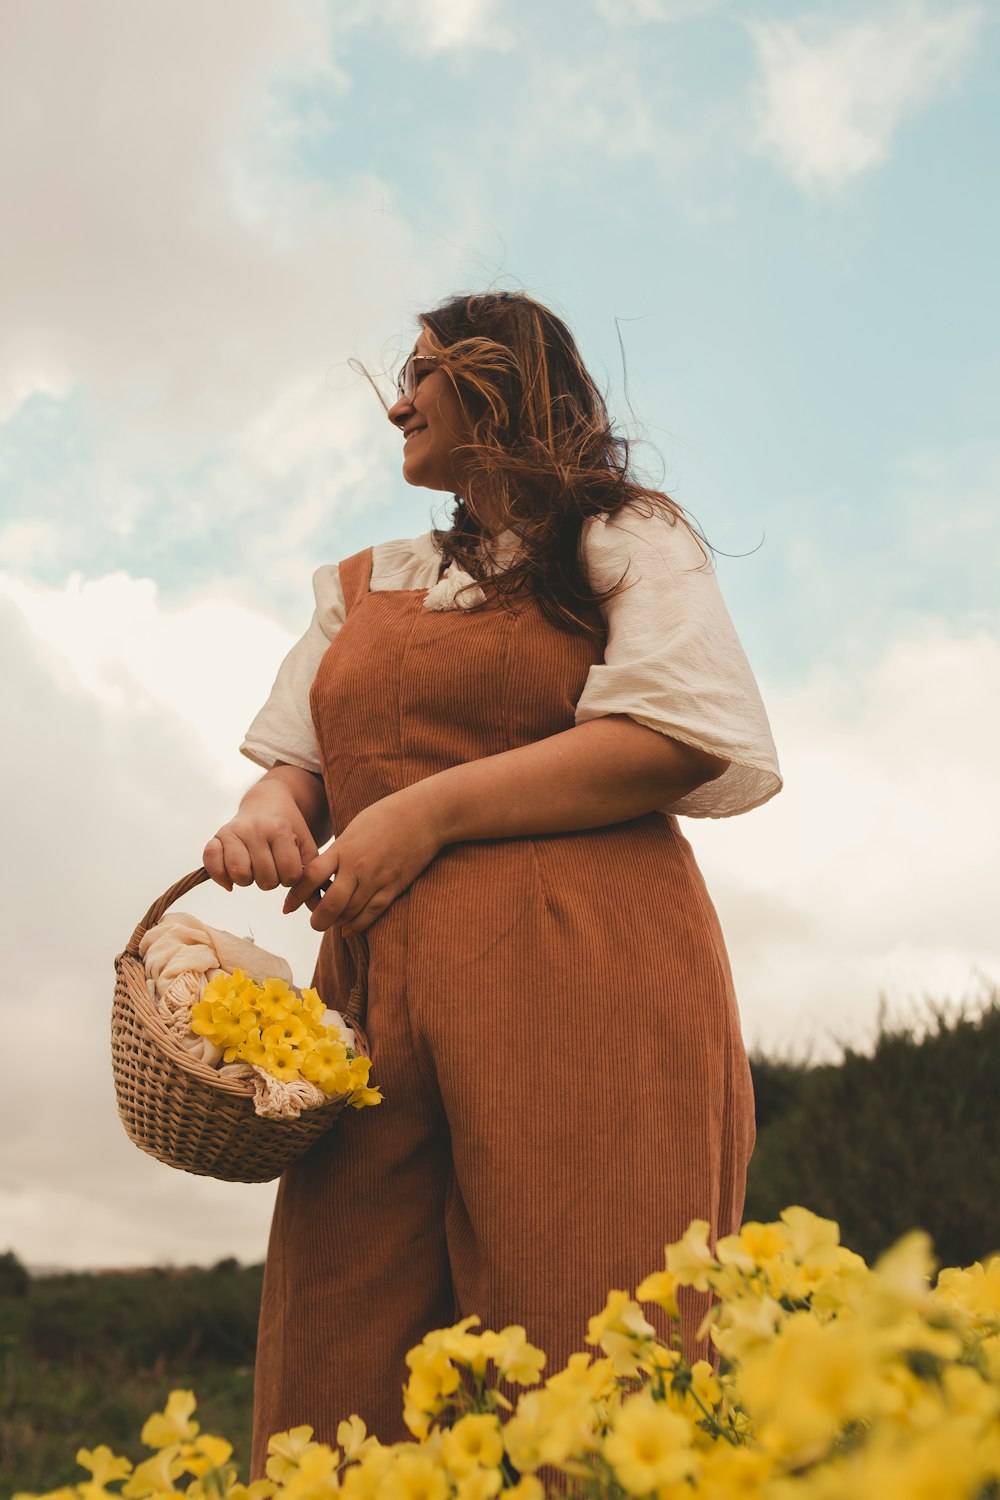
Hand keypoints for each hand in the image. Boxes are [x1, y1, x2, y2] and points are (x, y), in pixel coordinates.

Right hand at [204, 777, 321, 891]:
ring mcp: (233, 832)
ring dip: (248, 880)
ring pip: (239, 874)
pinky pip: (211, 863)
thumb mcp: (306, 846)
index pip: (289, 875)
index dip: (291, 878)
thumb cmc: (288, 830)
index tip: (290, 865)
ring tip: (254, 868)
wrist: (267, 803)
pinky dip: (220, 876)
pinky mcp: (216, 837)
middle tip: (272, 866)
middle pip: (265, 879)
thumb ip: (312, 874)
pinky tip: (231, 878)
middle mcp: (255, 829)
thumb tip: (315, 907)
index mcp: (280, 830)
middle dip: (271, 879)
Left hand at [283, 786, 445, 935]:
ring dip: (337, 922)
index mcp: (344, 848)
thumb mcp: (355, 828)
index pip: (311, 876)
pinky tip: (348, 929)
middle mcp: (358, 866)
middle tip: (313, 922)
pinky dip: (358, 924)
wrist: (425, 815)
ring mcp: (378, 879)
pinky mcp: (395, 887)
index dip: (296, 895)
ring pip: (351, 912)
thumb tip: (323, 870)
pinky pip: (373, 912)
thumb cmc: (388, 815)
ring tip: (330, 922)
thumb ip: (339, 851)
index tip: (287, 907)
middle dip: (317, 919)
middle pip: (331, 903)